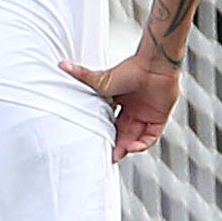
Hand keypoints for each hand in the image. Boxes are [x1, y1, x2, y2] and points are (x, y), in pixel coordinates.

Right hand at [62, 50, 181, 158]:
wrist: (155, 65)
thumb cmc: (131, 69)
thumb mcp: (102, 79)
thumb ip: (82, 75)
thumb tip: (62, 65)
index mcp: (120, 102)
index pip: (112, 123)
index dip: (106, 134)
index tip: (98, 143)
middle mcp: (134, 109)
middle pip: (124, 133)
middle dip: (116, 146)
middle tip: (108, 155)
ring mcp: (147, 114)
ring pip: (136, 138)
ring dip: (127, 148)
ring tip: (118, 154)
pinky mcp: (159, 118)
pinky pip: (151, 137)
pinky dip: (142, 144)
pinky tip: (132, 147)